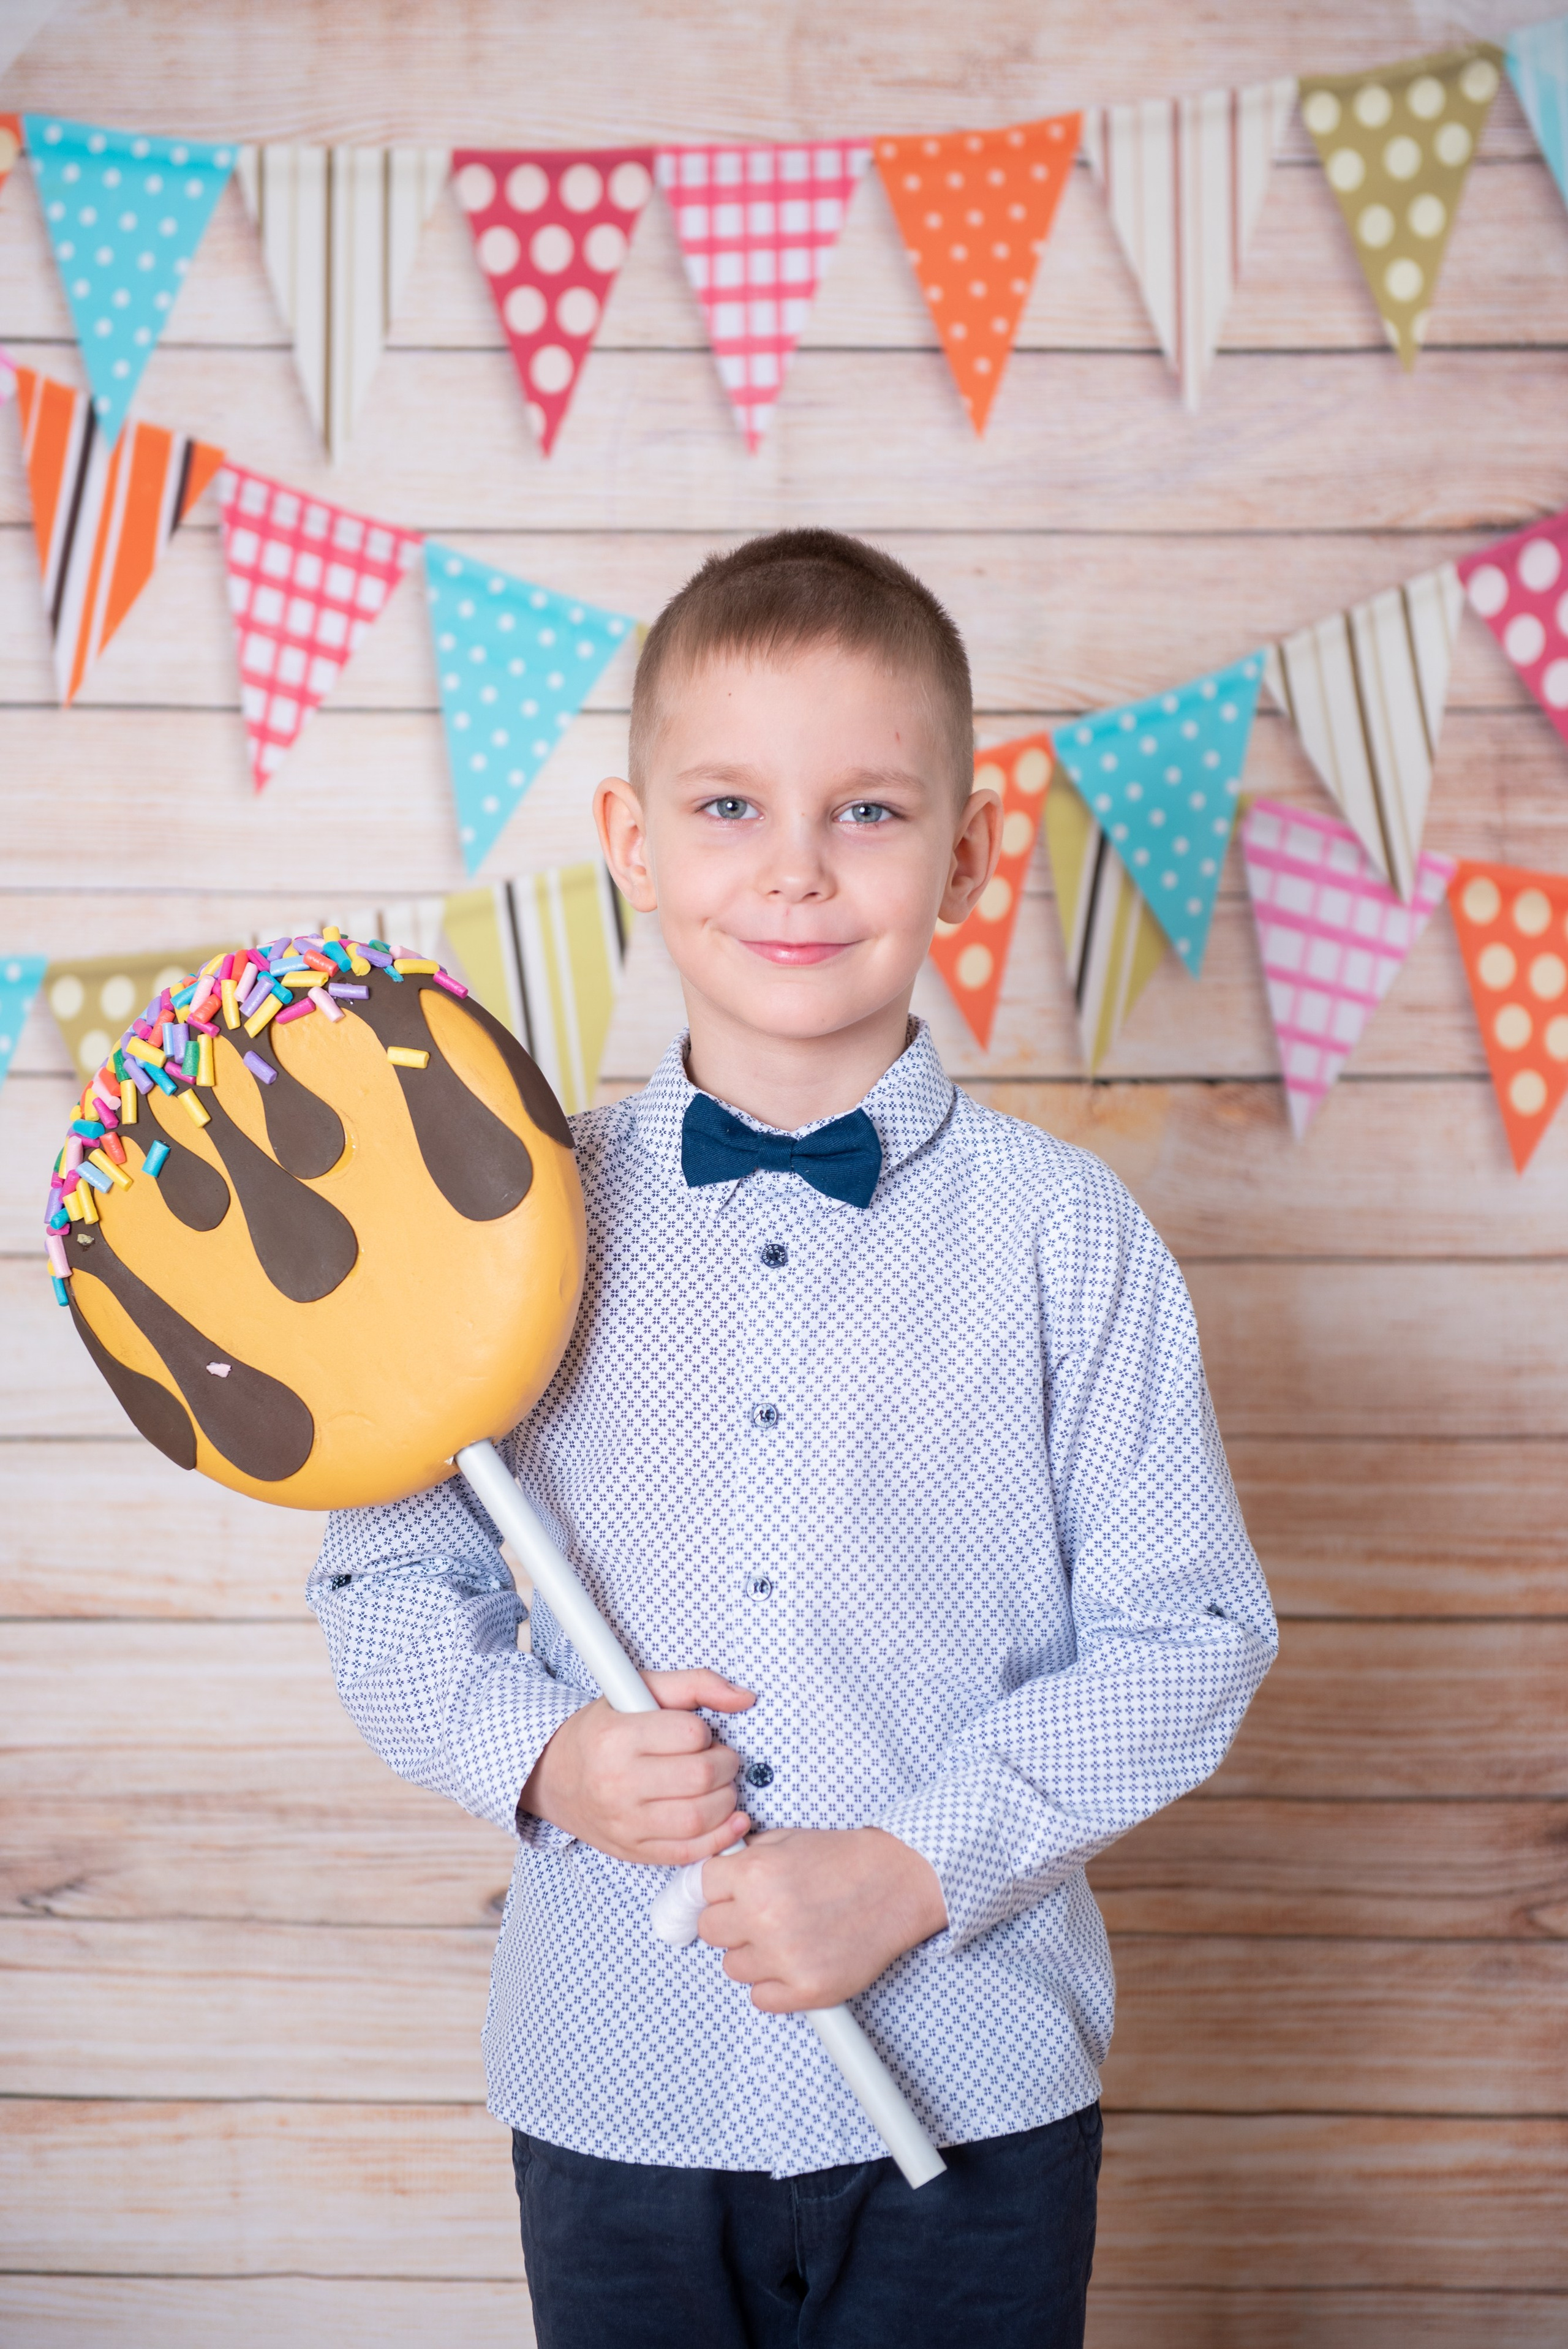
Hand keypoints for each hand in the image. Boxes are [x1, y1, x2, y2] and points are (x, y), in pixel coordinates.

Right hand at [519, 1671, 755, 1865]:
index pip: (690, 1734)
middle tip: (719, 1760)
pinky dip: (721, 1838)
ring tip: (719, 1786)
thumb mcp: (639, 1690)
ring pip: (699, 1818)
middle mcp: (616, 1782)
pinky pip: (688, 1852)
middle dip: (725, 1766)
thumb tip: (746, 1698)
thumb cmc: (604, 1730)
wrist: (555, 1777)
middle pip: (700, 1777)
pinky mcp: (632, 1851)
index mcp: (616, 1737)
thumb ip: (695, 1684)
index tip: (699, 1735)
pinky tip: (731, 1820)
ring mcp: (624, 1823)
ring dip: (727, 1801)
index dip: (707, 1733)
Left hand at [697, 1827, 947, 2011]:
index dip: (718, 1890)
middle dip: (731, 1921)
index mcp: (754, 1874)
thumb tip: (711, 1877)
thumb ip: (744, 1858)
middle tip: (760, 1914)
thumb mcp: (787, 1839)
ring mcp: (785, 1957)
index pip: (700, 1890)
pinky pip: (760, 1999)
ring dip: (752, 1954)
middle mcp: (764, 1916)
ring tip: (786, 1936)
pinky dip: (774, 1985)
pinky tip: (796, 1961)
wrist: (897, 1882)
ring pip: (732, 1967)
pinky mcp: (806, 1990)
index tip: (729, 1893)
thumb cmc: (845, 1860)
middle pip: (710, 1931)